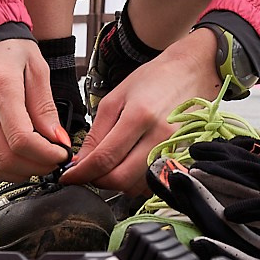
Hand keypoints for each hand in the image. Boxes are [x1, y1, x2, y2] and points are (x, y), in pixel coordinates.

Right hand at [0, 38, 69, 181]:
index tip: (61, 154)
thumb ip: (46, 107)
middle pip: (4, 156)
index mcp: (0, 87)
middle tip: (53, 162)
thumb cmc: (9, 49)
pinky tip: (14, 161)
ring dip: (14, 174)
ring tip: (35, 165)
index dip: (46, 155)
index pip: (21, 138)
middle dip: (35, 167)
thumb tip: (57, 140)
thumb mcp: (38, 69)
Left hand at [60, 27, 223, 195]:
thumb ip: (96, 133)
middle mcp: (160, 136)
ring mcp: (174, 149)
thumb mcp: (115, 98)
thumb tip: (80, 162)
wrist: (191, 72)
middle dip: (97, 181)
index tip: (68, 177)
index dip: (81, 173)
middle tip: (87, 173)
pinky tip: (129, 165)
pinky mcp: (182, 157)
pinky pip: (153, 182)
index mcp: (139, 116)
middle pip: (121, 179)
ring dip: (117, 183)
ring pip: (137, 187)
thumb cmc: (153, 80)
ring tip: (109, 166)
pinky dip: (136, 181)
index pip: (104, 158)